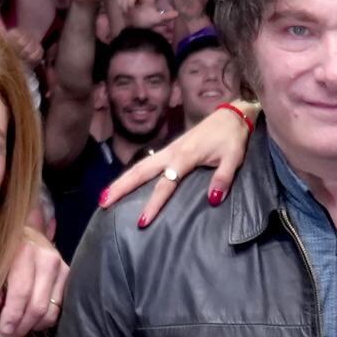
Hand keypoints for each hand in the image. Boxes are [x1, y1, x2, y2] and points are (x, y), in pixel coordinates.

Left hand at [0, 230, 67, 336]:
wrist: (19, 231)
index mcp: (23, 250)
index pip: (21, 293)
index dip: (11, 317)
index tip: (3, 331)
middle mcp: (46, 257)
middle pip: (37, 306)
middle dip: (22, 326)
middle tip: (9, 335)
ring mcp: (60, 266)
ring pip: (51, 311)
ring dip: (34, 326)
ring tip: (18, 328)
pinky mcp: (67, 275)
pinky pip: (59, 308)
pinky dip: (45, 319)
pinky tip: (31, 320)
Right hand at [106, 103, 260, 228]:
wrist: (231, 115)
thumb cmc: (232, 138)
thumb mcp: (233, 158)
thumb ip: (223, 178)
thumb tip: (213, 200)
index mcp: (186, 156)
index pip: (166, 184)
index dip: (154, 203)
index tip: (142, 221)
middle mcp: (171, 152)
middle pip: (141, 171)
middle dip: (121, 187)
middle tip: (103, 203)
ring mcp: (168, 149)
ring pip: (140, 165)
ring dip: (122, 180)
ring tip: (104, 196)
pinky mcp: (170, 149)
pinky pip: (146, 162)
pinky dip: (132, 173)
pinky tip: (124, 183)